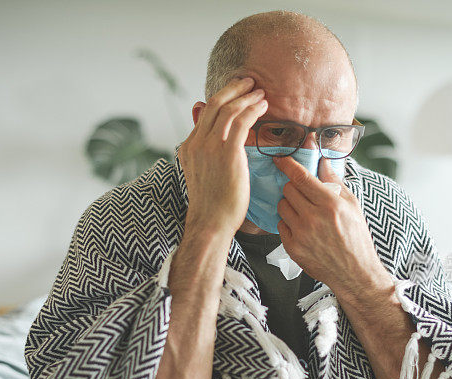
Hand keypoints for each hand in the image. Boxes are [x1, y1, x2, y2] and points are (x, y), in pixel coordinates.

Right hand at [178, 77, 267, 237]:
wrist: (210, 222)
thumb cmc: (212, 204)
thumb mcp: (203, 173)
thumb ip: (206, 152)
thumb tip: (208, 138)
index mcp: (188, 147)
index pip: (204, 113)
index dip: (222, 98)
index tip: (237, 92)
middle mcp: (196, 142)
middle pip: (214, 103)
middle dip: (233, 89)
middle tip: (249, 82)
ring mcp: (210, 147)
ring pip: (228, 109)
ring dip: (247, 97)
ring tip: (261, 93)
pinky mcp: (227, 152)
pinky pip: (241, 121)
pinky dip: (253, 109)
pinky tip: (263, 107)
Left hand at [275, 157, 392, 295]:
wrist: (354, 272)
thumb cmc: (356, 238)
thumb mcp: (353, 206)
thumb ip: (335, 182)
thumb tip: (322, 162)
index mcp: (330, 204)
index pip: (301, 177)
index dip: (288, 165)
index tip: (280, 159)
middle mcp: (313, 217)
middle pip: (288, 189)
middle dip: (294, 188)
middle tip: (305, 196)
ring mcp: (301, 233)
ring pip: (282, 206)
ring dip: (290, 205)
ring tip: (305, 213)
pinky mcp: (292, 247)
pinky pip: (281, 225)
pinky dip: (289, 224)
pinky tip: (303, 229)